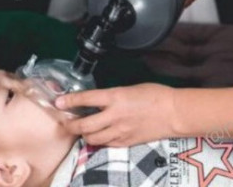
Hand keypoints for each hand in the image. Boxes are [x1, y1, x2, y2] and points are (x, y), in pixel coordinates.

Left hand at [55, 83, 178, 146]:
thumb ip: (113, 95)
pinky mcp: (126, 142)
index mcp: (116, 97)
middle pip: (84, 124)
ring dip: (83, 134)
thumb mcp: (130, 88)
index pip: (86, 99)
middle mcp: (114, 116)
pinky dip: (99, 141)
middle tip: (66, 122)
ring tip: (81, 130)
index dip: (69, 101)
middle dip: (70, 124)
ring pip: (92, 138)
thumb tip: (99, 100)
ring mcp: (120, 131)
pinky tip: (99, 136)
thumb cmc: (155, 95)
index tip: (59, 102)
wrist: (173, 113)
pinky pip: (106, 144)